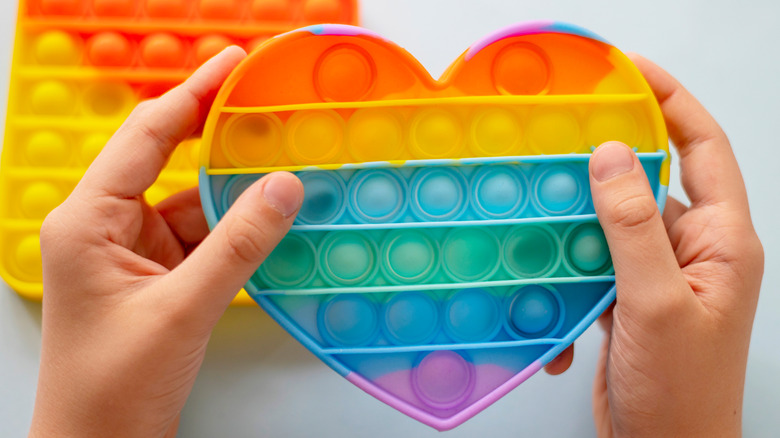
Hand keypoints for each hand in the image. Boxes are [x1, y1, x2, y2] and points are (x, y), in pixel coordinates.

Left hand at [30, 47, 303, 437]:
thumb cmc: (113, 387)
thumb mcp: (183, 309)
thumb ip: (238, 245)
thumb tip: (282, 188)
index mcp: (88, 220)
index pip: (145, 136)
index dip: (191, 94)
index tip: (230, 64)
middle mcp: (105, 227)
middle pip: (168, 163)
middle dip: (216, 137)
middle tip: (263, 106)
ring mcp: (132, 252)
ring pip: (191, 205)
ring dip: (234, 195)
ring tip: (284, 171)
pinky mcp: (155, 276)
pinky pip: (201, 238)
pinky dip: (235, 231)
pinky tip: (270, 221)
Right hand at [585, 55, 762, 436]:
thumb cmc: (681, 393)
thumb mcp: (655, 303)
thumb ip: (633, 227)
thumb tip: (616, 156)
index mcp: (722, 242)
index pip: (703, 150)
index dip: (672, 103)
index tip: (633, 72)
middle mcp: (694, 251)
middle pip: (652, 182)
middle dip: (609, 161)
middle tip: (566, 136)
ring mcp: (660, 276)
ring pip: (614, 222)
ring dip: (578, 220)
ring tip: (542, 212)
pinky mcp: (629, 299)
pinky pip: (596, 260)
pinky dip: (569, 265)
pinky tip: (548, 284)